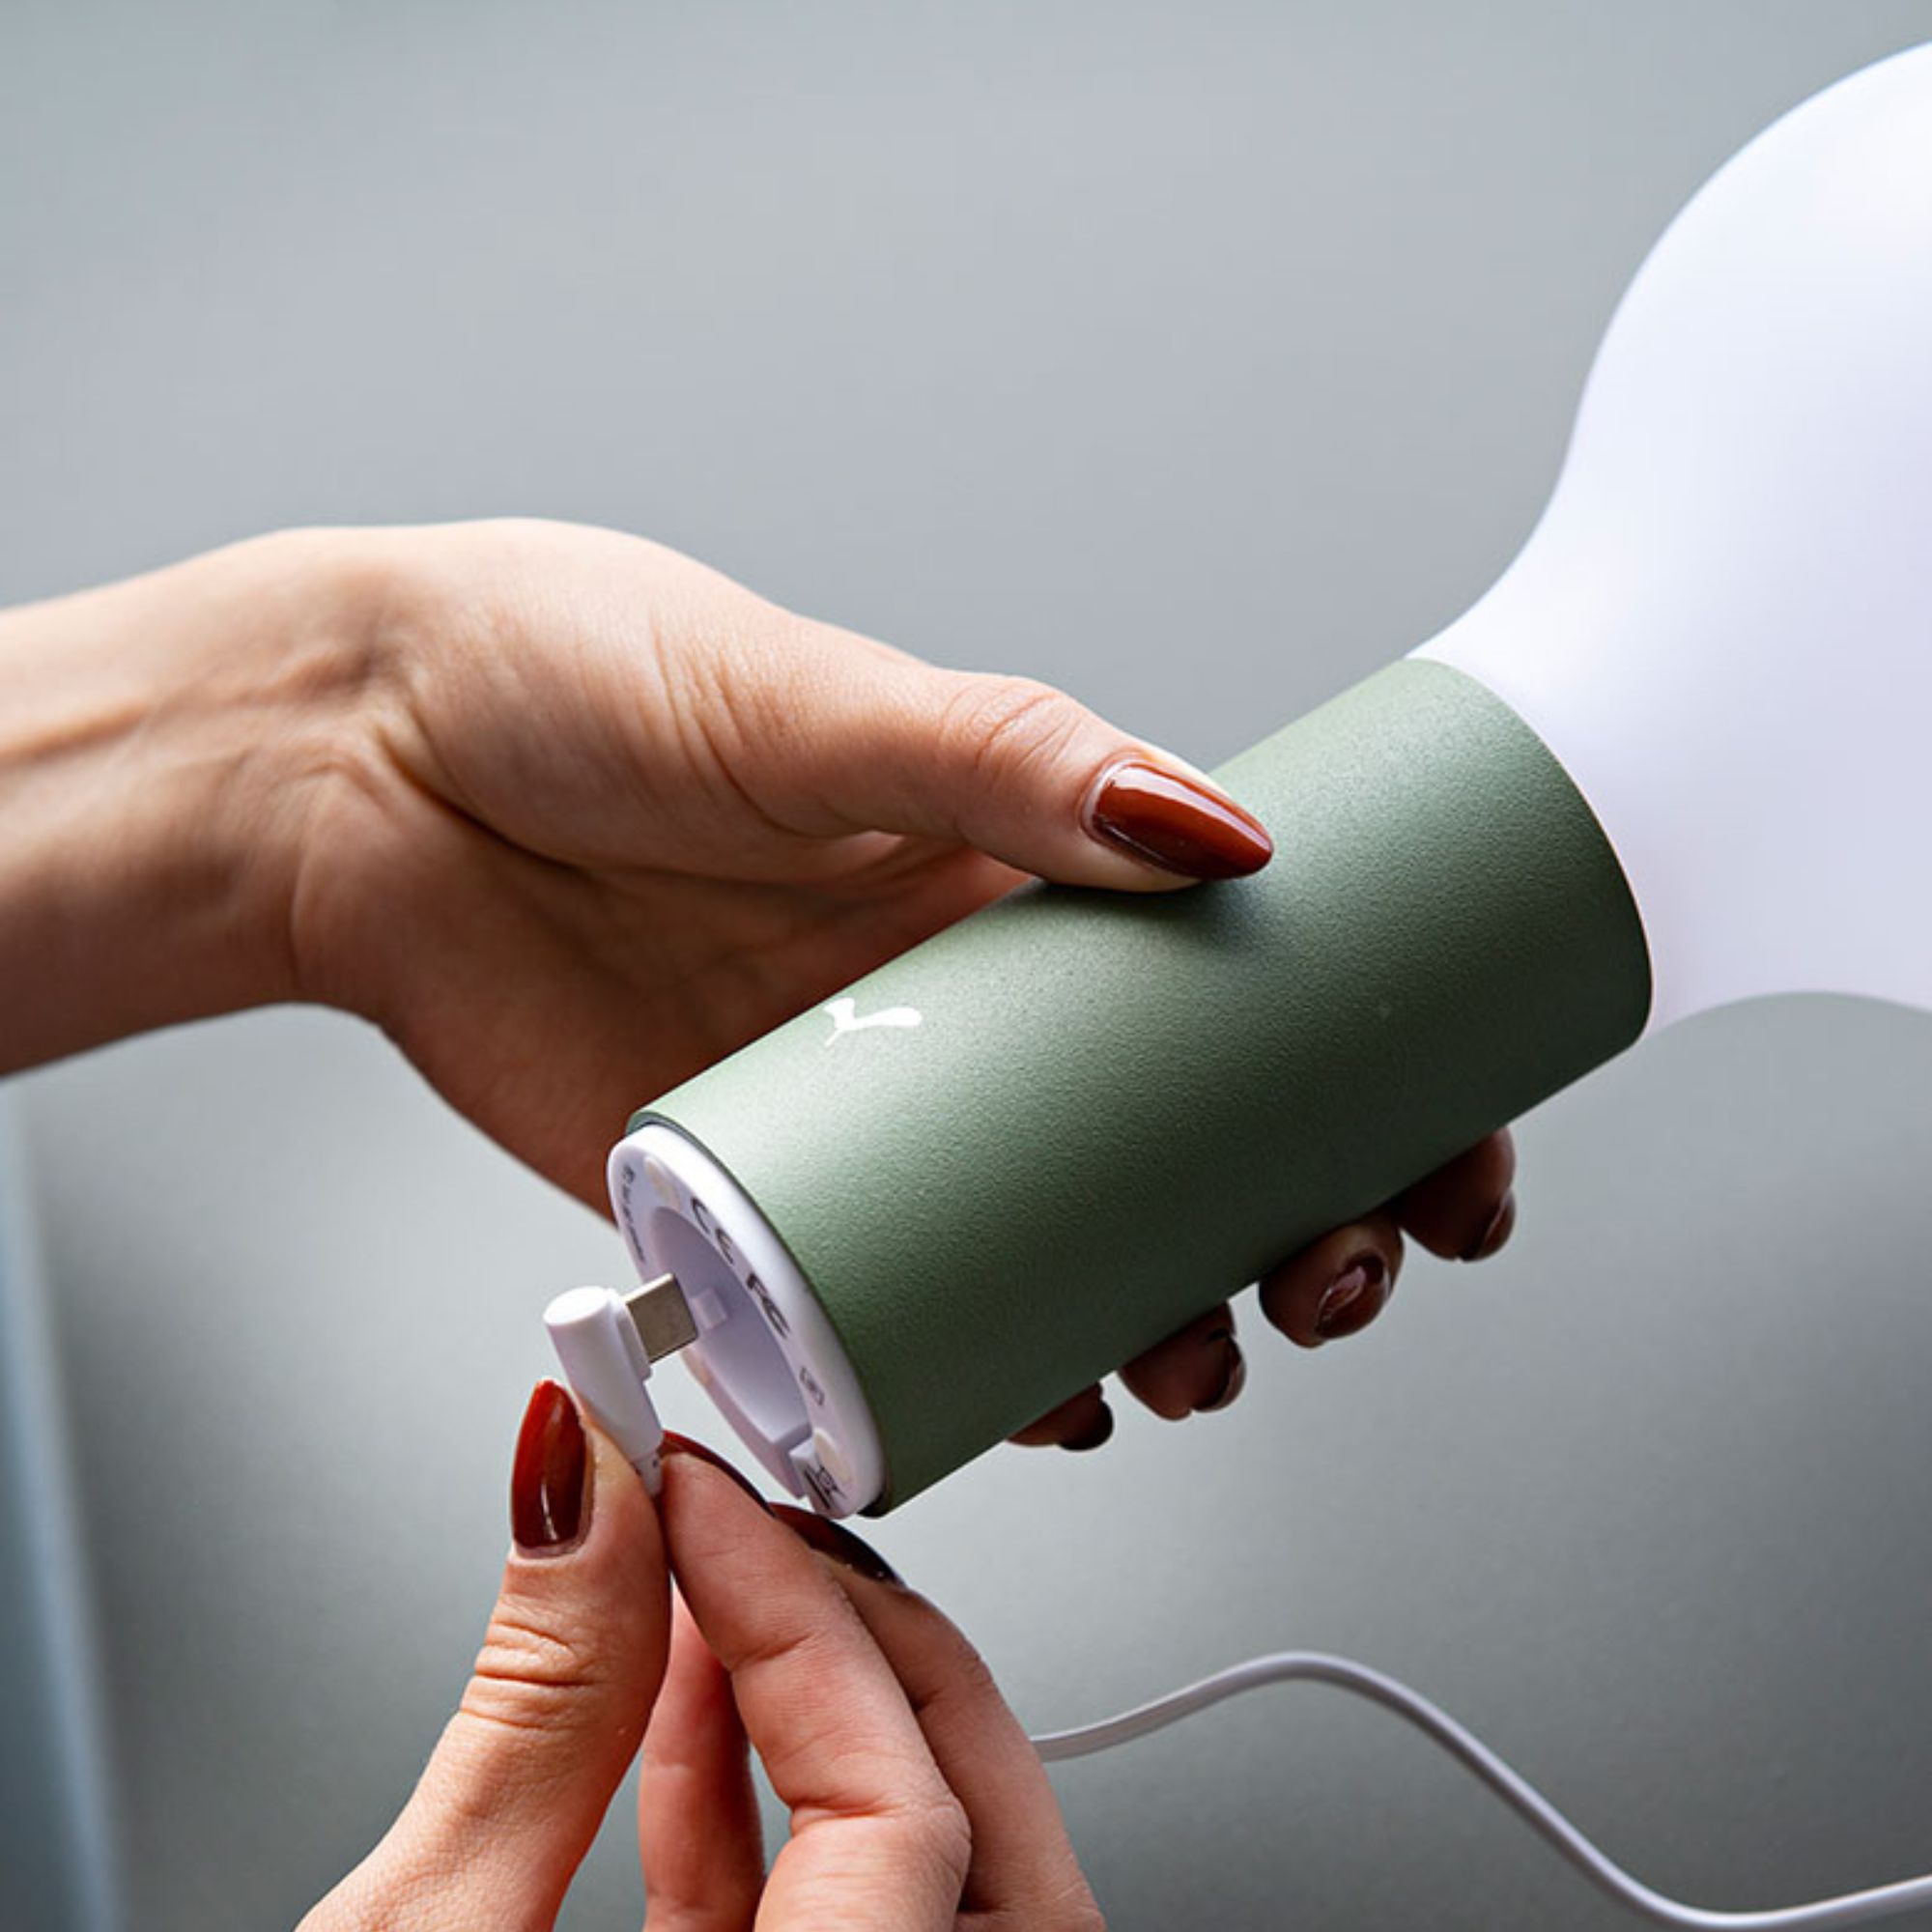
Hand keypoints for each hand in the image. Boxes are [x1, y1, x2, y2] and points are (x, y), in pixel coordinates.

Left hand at [0, 521, 1516, 1443]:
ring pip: (1066, 1253)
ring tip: (1190, 1359)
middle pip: (1183, 1152)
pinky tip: (1041, 1401)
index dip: (1367, 1083)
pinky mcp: (756, 1196)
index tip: (1448, 1153)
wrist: (356, 776)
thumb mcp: (811, 699)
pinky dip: (985, 1374)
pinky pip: (900, 1313)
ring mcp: (870, 1118)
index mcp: (1007, 877)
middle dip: (1294, 1230)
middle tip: (1333, 1276)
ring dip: (1162, 1324)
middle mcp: (960, 1012)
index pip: (1239, 996)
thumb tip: (1224, 835)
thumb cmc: (572, 680)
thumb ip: (1009, 759)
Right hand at [300, 1383, 1102, 1930]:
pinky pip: (829, 1913)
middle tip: (742, 1523)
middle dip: (858, 1637)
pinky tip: (676, 1706)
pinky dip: (758, 1801)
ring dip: (811, 1701)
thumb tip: (571, 1494)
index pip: (899, 1801)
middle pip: (973, 1823)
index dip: (795, 1610)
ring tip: (700, 1580)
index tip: (689, 1488)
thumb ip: (523, 1726)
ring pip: (918, 1861)